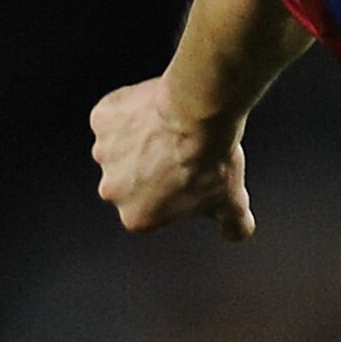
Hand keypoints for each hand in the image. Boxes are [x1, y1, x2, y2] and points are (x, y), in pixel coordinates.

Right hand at [91, 76, 253, 242]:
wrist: (199, 113)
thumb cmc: (210, 158)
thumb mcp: (231, 201)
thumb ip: (233, 224)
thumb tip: (237, 232)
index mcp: (137, 217)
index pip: (151, 206)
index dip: (169, 189)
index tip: (184, 174)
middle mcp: (113, 190)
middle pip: (129, 179)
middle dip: (147, 166)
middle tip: (177, 150)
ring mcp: (104, 153)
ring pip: (119, 147)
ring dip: (137, 139)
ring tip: (168, 128)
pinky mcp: (102, 120)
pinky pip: (113, 116)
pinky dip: (128, 111)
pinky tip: (153, 109)